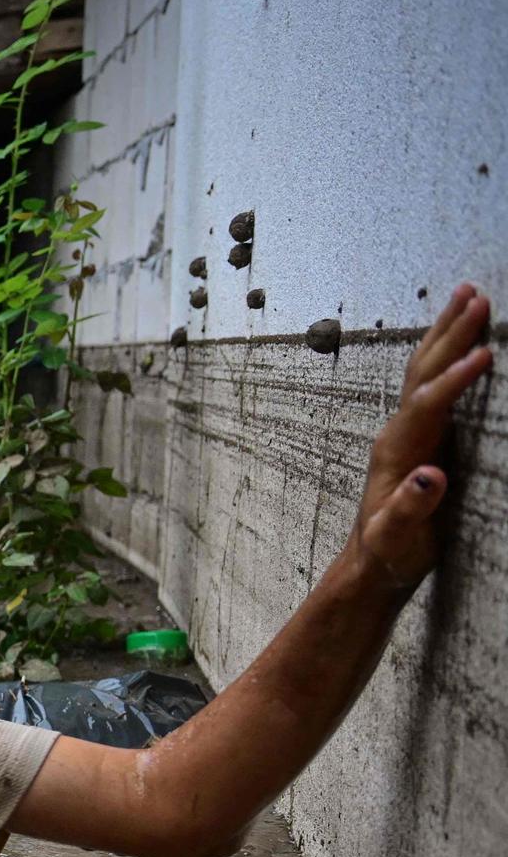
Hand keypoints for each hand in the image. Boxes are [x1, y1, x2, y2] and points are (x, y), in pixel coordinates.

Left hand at [354, 283, 491, 590]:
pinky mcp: (421, 435)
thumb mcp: (396, 537)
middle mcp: (398, 431)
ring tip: (468, 295)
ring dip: (447, 332)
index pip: (428, 403)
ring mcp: (408, 430)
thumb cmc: (387, 551)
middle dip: (451, 333)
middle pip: (425, 371)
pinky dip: (449, 354)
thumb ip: (410, 507)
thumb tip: (430, 475)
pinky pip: (435, 383)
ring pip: (426, 369)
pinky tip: (462, 338)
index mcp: (396, 450)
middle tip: (476, 295)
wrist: (372, 561)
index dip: (455, 379)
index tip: (485, 354)